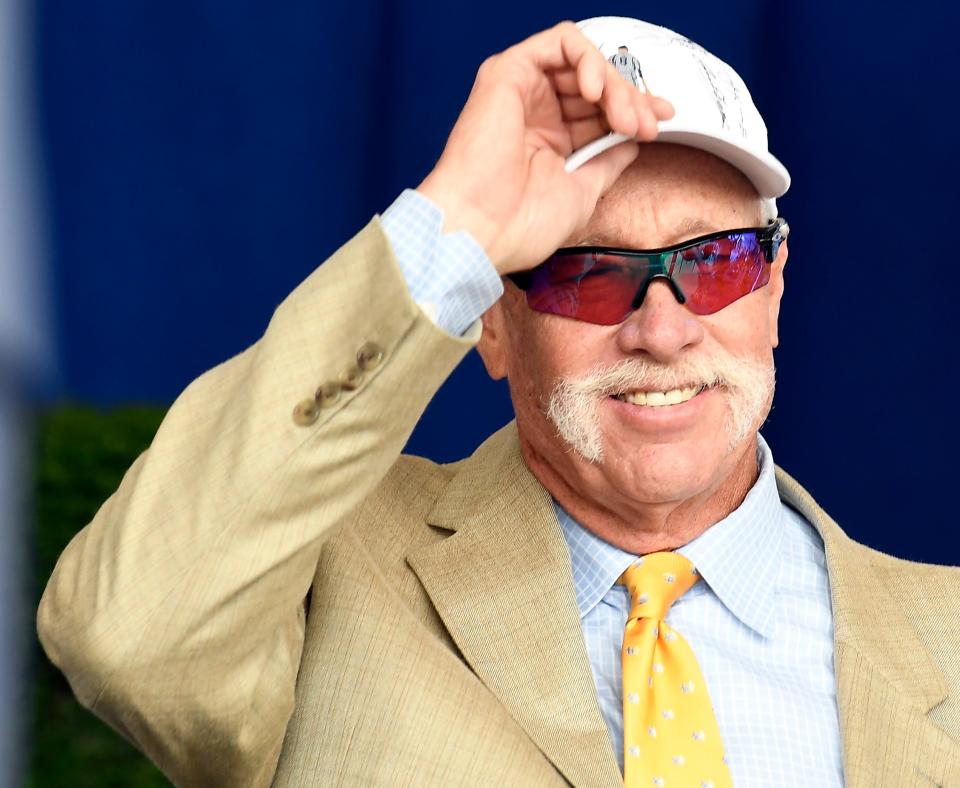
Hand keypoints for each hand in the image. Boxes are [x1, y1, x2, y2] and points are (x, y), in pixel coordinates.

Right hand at [417, 21, 673, 274]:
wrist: (485, 229)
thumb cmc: (522, 223)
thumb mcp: (584, 192)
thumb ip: (608, 160)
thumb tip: (632, 141)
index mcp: (549, 145)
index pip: (600, 113)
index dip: (634, 110)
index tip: (662, 120)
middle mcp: (536, 116)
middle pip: (596, 86)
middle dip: (630, 100)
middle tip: (647, 126)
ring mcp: (522, 93)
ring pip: (582, 62)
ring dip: (614, 83)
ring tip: (624, 116)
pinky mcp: (508, 73)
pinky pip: (559, 43)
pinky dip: (587, 58)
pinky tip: (596, 91)